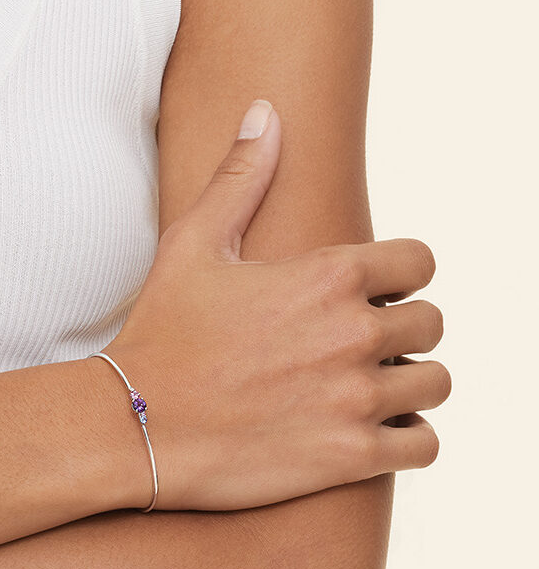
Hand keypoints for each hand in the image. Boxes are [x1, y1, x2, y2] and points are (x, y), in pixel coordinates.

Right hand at [103, 99, 451, 510]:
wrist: (133, 427)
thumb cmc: (160, 335)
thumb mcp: (192, 245)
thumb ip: (240, 178)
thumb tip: (265, 112)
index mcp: (330, 274)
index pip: (419, 262)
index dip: (400, 279)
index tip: (373, 298)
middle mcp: (354, 332)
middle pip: (432, 323)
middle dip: (405, 334)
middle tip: (365, 351)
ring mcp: (356, 397)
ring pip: (434, 384)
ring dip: (411, 386)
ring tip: (373, 394)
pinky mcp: (350, 456)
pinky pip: (423, 445)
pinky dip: (410, 440)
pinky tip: (378, 435)